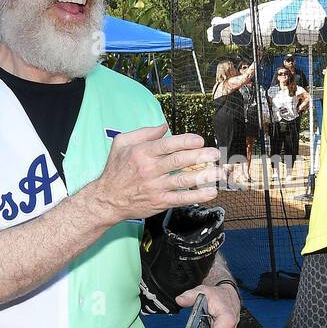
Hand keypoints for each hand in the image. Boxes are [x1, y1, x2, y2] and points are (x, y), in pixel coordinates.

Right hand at [88, 125, 219, 224]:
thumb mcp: (122, 144)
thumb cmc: (115, 170)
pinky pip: (182, 198)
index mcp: (142, 153)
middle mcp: (150, 169)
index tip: (199, 140)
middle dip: (200, 156)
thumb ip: (144, 133)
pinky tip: (211, 192)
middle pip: (179, 161)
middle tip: (215, 153)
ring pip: (183, 180)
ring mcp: (156, 187)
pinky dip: (197, 196)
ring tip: (219, 171)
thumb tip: (165, 126)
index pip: (167, 145)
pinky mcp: (160, 201)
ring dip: (204, 176)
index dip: (186, 141)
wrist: (107, 199)